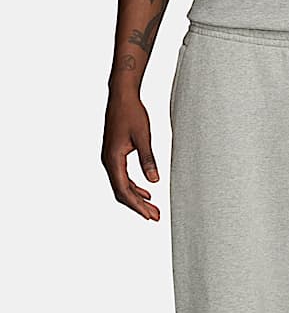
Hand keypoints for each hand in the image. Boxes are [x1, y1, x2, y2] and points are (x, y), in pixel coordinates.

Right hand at [101, 90, 160, 219]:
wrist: (122, 95)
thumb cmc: (132, 113)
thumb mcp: (143, 137)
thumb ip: (148, 159)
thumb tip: (154, 181)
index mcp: (113, 158)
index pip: (123, 190)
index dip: (137, 205)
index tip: (150, 216)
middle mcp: (108, 160)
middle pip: (122, 191)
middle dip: (139, 206)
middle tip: (156, 217)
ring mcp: (110, 158)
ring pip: (123, 186)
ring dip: (138, 198)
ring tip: (154, 209)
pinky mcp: (115, 154)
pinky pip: (123, 177)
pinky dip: (135, 187)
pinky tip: (147, 193)